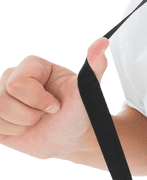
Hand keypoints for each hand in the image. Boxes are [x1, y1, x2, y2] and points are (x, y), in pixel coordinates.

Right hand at [0, 37, 109, 160]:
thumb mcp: (87, 89)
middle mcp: (11, 77)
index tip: (56, 105)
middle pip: (2, 99)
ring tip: (34, 121)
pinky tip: (21, 129)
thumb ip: (95, 65)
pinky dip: (8, 132)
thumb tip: (104, 41)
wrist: (69, 137)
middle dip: (29, 115)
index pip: (17, 83)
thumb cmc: (78, 111)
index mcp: (32, 65)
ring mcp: (0, 95)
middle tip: (45, 114)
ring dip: (20, 125)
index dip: (38, 100)